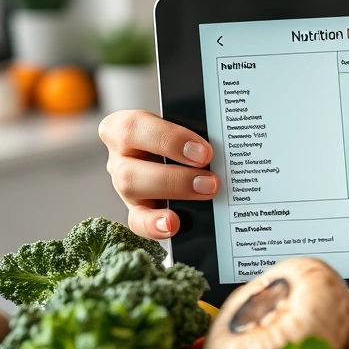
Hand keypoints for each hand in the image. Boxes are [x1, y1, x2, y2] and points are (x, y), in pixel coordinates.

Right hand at [98, 110, 220, 238]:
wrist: (182, 147)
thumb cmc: (182, 131)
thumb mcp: (185, 122)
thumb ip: (196, 127)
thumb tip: (227, 135)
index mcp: (125, 125)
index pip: (134, 128)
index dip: (170, 140)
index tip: (204, 152)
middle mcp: (120, 155)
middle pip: (131, 169)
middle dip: (176, 178)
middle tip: (211, 181)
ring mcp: (124, 184)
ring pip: (132, 192)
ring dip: (173, 194)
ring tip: (207, 193)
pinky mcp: (136, 208)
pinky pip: (137, 220)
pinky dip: (154, 225)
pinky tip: (174, 225)